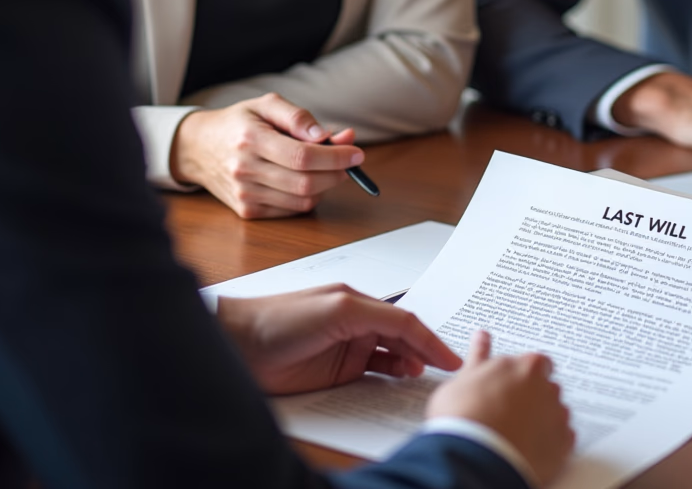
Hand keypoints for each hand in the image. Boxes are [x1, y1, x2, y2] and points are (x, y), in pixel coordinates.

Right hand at [169, 93, 363, 217]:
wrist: (199, 148)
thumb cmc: (239, 122)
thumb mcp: (266, 105)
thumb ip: (298, 117)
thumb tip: (327, 135)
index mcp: (251, 139)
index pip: (303, 156)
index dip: (335, 156)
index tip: (356, 152)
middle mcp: (245, 170)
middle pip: (306, 182)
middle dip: (337, 173)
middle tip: (350, 161)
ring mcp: (245, 194)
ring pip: (302, 200)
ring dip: (326, 185)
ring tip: (328, 167)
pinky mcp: (247, 211)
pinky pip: (291, 210)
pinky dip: (308, 197)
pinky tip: (308, 180)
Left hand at [217, 284, 461, 394]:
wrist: (240, 345)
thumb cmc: (283, 318)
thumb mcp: (338, 309)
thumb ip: (379, 318)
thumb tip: (413, 333)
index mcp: (360, 301)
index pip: (405, 321)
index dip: (430, 340)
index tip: (451, 360)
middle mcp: (357, 323)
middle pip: (402, 340)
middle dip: (425, 353)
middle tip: (447, 374)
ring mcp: (347, 350)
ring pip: (390, 360)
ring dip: (409, 369)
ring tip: (427, 385)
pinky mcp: (335, 374)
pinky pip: (370, 379)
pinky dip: (388, 383)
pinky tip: (400, 389)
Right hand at [428, 331, 573, 487]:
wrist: (473, 458)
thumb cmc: (465, 415)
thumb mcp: (466, 377)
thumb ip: (480, 355)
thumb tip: (482, 336)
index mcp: (527, 367)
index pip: (537, 363)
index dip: (525, 375)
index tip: (511, 385)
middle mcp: (548, 388)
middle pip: (548, 387)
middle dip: (534, 397)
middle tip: (509, 411)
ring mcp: (557, 417)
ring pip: (556, 413)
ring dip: (543, 419)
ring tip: (517, 433)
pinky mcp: (562, 446)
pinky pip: (563, 439)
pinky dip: (551, 442)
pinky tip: (530, 447)